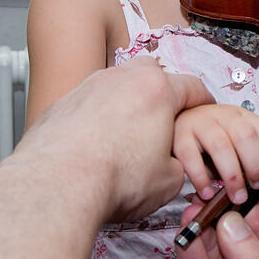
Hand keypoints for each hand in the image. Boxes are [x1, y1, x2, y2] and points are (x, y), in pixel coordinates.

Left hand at [9, 56, 214, 222]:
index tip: (204, 108)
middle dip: (161, 90)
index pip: (192, 87)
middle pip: (152, 72)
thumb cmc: (113, 180)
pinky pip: (88, 102)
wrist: (55, 187)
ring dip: (126, 103)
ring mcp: (89, 87)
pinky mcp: (61, 103)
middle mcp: (123, 79)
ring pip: (117, 85)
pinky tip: (94, 144)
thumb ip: (177, 164)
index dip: (203, 101)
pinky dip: (96, 117)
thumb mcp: (169, 181)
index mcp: (157, 91)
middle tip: (164, 117)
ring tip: (125, 134)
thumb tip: (171, 165)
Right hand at [173, 104, 258, 204]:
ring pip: (221, 145)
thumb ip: (253, 171)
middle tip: (255, 187)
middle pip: (245, 136)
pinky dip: (201, 178)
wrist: (177, 124)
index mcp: (242, 116)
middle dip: (255, 166)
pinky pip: (191, 156)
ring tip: (236, 196)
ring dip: (232, 175)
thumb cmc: (210, 143)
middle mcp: (223, 115)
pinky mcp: (179, 135)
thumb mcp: (235, 151)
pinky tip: (208, 193)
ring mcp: (200, 122)